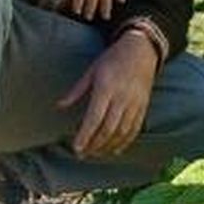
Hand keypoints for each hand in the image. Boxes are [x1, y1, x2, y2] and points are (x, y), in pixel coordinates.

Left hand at [59, 33, 155, 157]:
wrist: (141, 50)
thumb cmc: (112, 59)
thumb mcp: (92, 71)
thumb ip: (76, 90)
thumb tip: (59, 106)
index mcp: (106, 88)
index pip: (94, 118)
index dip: (85, 135)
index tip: (76, 147)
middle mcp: (121, 98)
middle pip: (108, 128)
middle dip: (94, 145)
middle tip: (82, 154)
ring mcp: (134, 103)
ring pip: (121, 132)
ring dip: (107, 146)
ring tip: (95, 153)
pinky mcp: (143, 106)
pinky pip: (134, 129)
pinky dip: (124, 142)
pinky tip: (114, 150)